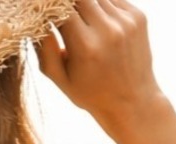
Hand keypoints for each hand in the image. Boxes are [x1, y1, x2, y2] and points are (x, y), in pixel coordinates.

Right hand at [38, 0, 164, 133]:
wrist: (132, 102)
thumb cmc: (90, 94)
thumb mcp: (61, 79)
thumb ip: (45, 50)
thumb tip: (37, 21)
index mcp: (85, 47)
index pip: (60, 9)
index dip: (49, 8)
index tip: (44, 15)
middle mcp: (107, 30)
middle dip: (67, 4)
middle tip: (62, 16)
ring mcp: (126, 21)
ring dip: (85, 5)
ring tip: (84, 27)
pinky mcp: (139, 16)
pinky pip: (113, 0)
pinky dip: (102, 7)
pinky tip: (101, 28)